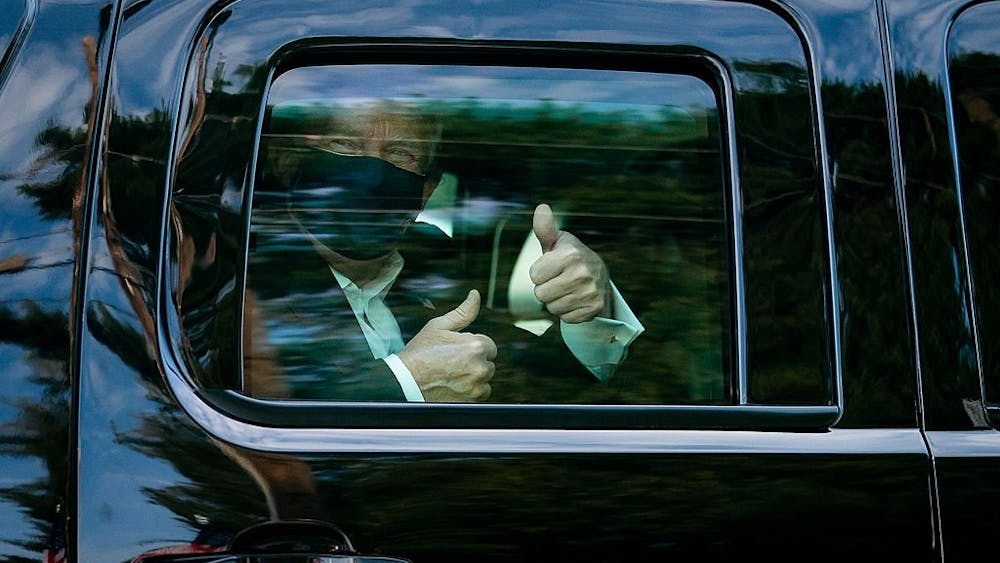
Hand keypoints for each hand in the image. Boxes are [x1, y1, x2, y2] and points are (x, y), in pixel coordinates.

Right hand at [397, 289, 496, 401]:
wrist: (405, 382)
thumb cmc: (419, 354)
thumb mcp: (439, 326)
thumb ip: (463, 312)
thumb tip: (475, 295)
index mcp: (476, 346)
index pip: (488, 345)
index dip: (472, 346)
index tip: (456, 351)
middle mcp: (480, 367)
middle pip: (488, 363)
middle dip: (474, 361)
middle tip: (451, 362)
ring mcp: (476, 386)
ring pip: (485, 379)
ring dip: (474, 377)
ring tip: (452, 374)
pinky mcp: (471, 401)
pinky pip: (480, 394)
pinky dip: (470, 391)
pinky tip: (453, 385)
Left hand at [530, 203, 611, 322]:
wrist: (600, 276)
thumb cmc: (570, 257)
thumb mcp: (558, 241)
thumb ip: (545, 228)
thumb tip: (541, 207)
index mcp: (570, 255)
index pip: (534, 275)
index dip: (540, 273)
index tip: (552, 267)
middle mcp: (582, 273)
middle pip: (541, 294)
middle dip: (546, 289)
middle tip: (559, 280)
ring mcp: (590, 293)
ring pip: (552, 308)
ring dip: (556, 301)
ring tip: (567, 290)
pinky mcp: (593, 309)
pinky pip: (565, 318)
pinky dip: (568, 312)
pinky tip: (576, 300)